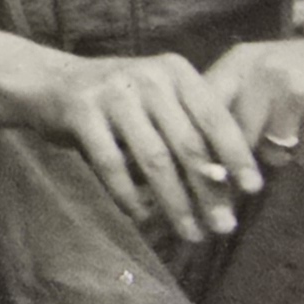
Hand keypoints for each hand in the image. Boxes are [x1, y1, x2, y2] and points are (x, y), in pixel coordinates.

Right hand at [29, 47, 268, 241]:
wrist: (50, 82)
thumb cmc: (118, 101)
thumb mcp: (157, 102)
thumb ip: (189, 131)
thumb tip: (226, 183)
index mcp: (175, 70)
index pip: (215, 117)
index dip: (236, 155)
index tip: (253, 189)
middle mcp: (148, 76)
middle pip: (188, 144)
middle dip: (209, 190)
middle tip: (224, 226)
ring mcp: (112, 92)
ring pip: (154, 159)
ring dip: (175, 202)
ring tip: (191, 233)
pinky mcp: (81, 111)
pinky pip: (111, 164)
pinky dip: (130, 196)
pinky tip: (143, 218)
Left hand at [205, 27, 303, 174]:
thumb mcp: (263, 69)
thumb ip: (232, 101)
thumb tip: (202, 157)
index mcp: (241, 62)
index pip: (205, 111)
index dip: (204, 145)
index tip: (208, 173)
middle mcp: (264, 72)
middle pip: (237, 139)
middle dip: (248, 158)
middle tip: (268, 153)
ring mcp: (298, 91)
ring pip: (274, 152)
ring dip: (288, 153)